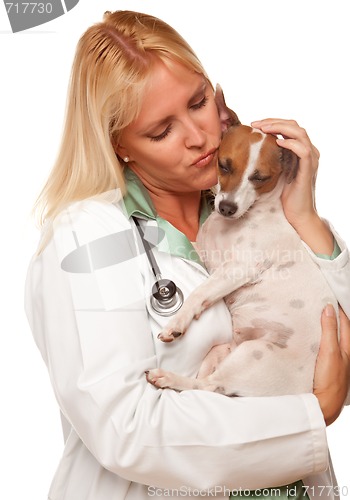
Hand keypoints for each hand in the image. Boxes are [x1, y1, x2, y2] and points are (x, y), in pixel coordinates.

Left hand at [251, 118, 333, 254]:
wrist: (297, 213)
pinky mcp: (308, 169)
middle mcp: (308, 151)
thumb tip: (255, 148)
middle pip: (294, 125)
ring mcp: (310, 159)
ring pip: (299, 133)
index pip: (289, 127)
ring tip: (263, 129)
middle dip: (273, 122)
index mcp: (301, 150)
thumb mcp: (278, 172)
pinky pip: (302, 150)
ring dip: (279, 128)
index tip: (254, 125)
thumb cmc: (286, 195)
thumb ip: (274, 158)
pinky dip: (290, 143)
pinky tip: (277, 142)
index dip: (272, 123)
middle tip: (255, 124)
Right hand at [313, 305, 349, 425]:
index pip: (344, 323)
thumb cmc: (330, 380)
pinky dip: (317, 339)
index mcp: (347, 348)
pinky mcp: (324, 368)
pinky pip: (322, 348)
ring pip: (330, 339)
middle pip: (339, 330)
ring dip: (324, 328)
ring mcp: (333, 361)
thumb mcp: (330, 352)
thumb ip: (329, 331)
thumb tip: (329, 309)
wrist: (322, 406)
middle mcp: (343, 354)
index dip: (337, 309)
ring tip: (313, 317)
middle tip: (319, 303)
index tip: (328, 296)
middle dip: (332, 317)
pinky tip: (309, 338)